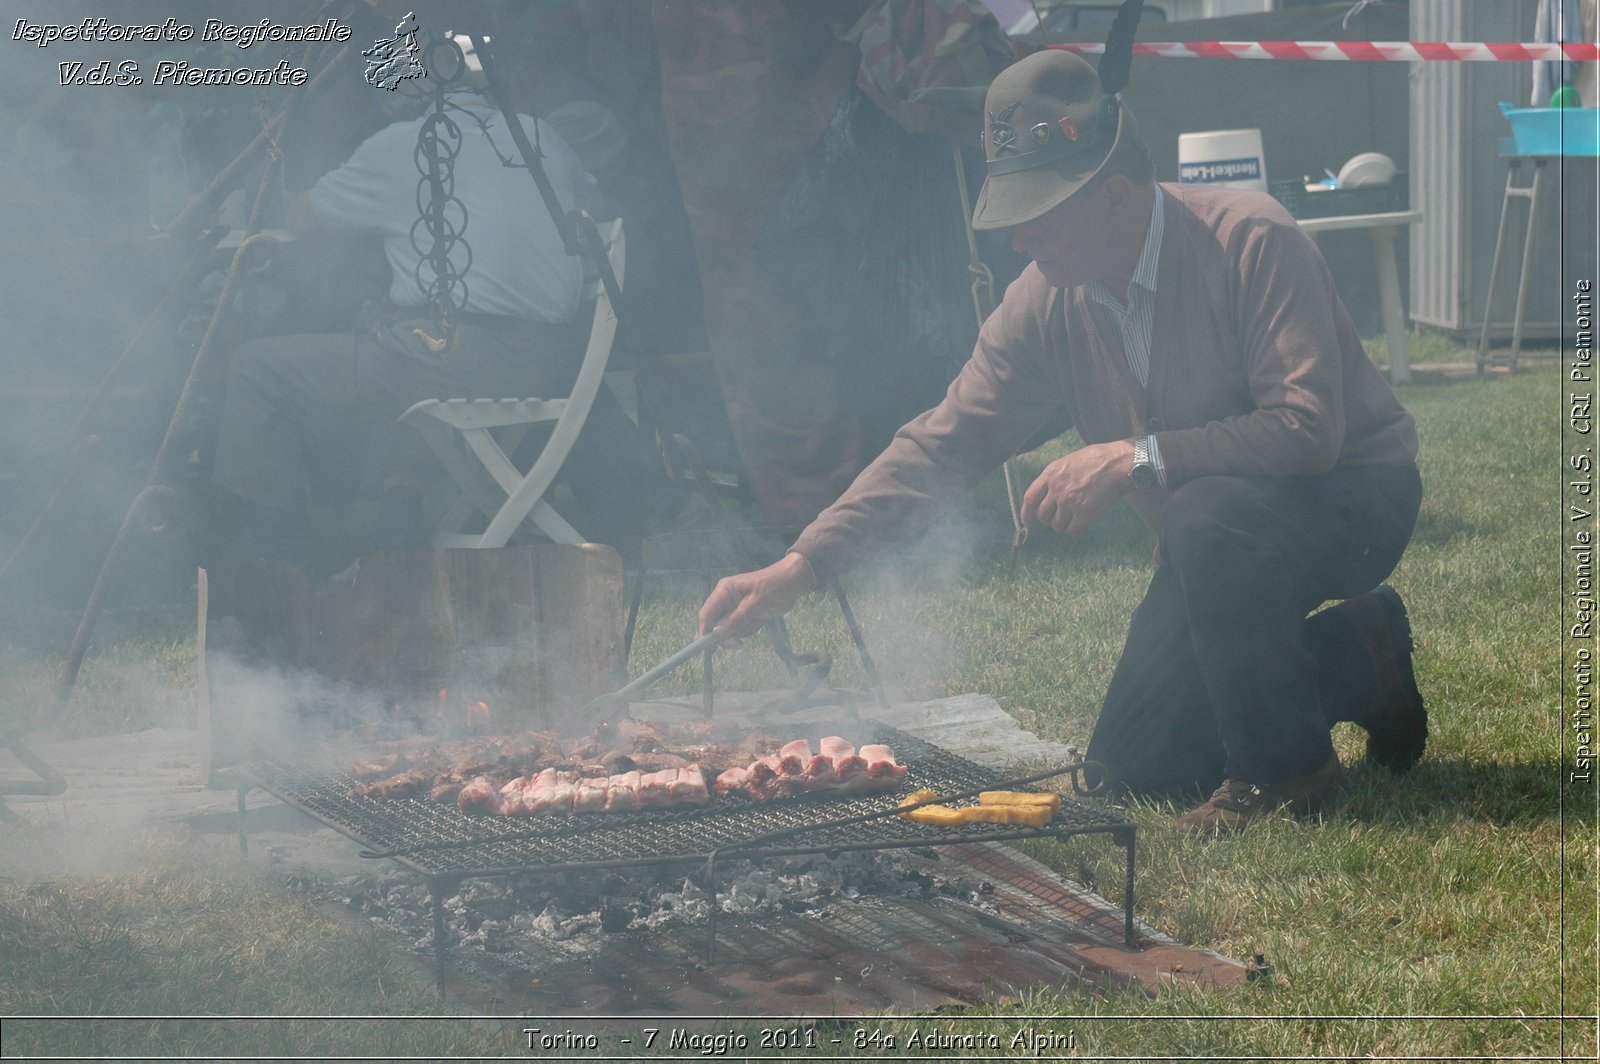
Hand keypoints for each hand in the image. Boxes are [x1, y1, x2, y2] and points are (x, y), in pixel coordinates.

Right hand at [698, 552, 816, 642]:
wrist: (793, 583)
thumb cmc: (774, 588)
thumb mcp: (756, 605)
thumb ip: (735, 620)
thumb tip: (716, 633)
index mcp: (724, 591)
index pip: (706, 614)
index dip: (705, 632)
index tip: (710, 649)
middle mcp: (726, 599)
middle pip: (716, 624)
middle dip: (729, 634)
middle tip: (739, 644)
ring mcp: (735, 607)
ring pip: (730, 628)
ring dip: (744, 629)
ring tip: (759, 619)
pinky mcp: (744, 613)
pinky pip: (741, 627)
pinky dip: (751, 627)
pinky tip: (761, 619)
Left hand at [1019, 440, 1135, 535]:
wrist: (1119, 463)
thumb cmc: (1098, 460)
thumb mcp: (1068, 462)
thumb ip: (1055, 478)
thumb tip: (1047, 497)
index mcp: (1050, 474)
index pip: (1029, 498)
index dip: (1026, 513)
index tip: (1027, 522)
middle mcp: (1057, 489)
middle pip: (1043, 516)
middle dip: (1051, 518)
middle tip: (1063, 515)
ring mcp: (1070, 501)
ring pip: (1058, 526)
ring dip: (1066, 524)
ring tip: (1077, 515)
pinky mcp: (1085, 512)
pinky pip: (1073, 531)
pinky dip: (1078, 531)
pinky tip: (1084, 525)